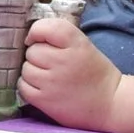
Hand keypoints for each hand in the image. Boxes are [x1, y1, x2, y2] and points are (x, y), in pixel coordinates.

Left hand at [18, 15, 121, 130]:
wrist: (110, 104)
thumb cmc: (95, 73)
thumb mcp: (84, 45)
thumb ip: (61, 36)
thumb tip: (31, 37)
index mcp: (76, 44)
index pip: (45, 28)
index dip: (37, 31)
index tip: (40, 39)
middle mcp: (62, 61)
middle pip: (32, 51)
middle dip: (38, 56)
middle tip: (53, 64)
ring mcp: (52, 82)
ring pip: (25, 69)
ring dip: (33, 72)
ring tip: (49, 78)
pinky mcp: (45, 101)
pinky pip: (23, 86)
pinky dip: (28, 86)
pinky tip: (43, 88)